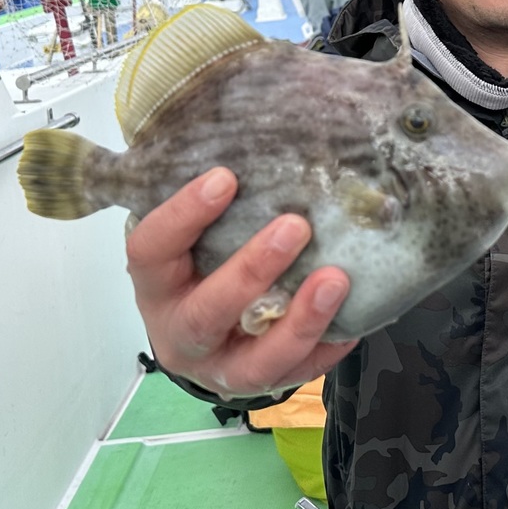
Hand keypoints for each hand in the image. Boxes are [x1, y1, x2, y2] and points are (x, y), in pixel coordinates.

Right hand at [125, 167, 356, 399]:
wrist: (207, 335)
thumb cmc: (204, 264)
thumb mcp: (196, 233)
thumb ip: (219, 197)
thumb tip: (273, 123)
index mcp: (156, 284)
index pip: (152, 249)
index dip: (183, 215)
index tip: (226, 178)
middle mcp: (180, 332)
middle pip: (207, 312)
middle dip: (251, 270)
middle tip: (296, 226)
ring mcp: (221, 366)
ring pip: (256, 360)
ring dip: (299, 320)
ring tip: (336, 279)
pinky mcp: (262, 384)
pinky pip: (298, 373)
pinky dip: (328, 345)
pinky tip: (355, 317)